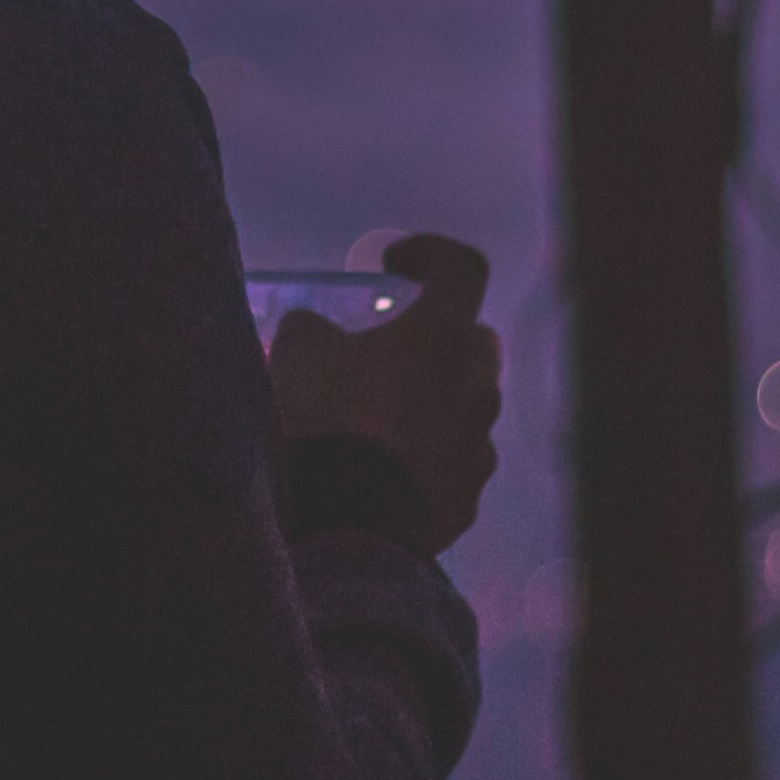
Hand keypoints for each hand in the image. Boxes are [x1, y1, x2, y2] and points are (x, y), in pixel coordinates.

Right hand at [269, 232, 499, 555]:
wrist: (347, 526)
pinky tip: (382, 470)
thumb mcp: (299, 352)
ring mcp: (479, 446)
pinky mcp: (469, 497)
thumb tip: (316, 328)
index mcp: (444, 335)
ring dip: (432, 402)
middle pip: (474, 343)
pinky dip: (426, 458)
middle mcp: (476, 386)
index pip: (462, 267)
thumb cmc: (326, 421)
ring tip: (377, 419)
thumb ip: (314, 326)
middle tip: (390, 348)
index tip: (394, 264)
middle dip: (439, 337)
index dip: (430, 253)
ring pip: (467, 407)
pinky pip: (453, 463)